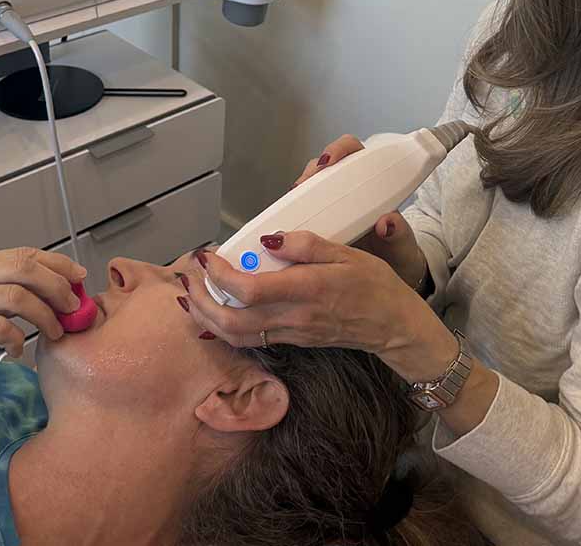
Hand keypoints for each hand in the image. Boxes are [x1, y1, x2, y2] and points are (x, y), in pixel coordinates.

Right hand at [0, 248, 86, 387]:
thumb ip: (2, 288)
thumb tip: (52, 290)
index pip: (25, 253)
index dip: (58, 263)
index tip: (79, 277)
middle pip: (24, 268)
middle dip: (57, 286)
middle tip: (73, 307)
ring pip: (16, 297)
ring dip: (44, 315)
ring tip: (54, 332)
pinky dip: (17, 339)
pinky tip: (19, 350)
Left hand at [185, 232, 454, 382]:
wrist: (393, 327)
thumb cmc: (373, 284)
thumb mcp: (346, 252)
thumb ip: (307, 244)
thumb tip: (268, 238)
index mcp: (305, 291)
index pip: (248, 290)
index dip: (219, 274)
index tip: (207, 254)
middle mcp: (292, 318)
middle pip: (230, 321)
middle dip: (200, 300)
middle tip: (188, 275)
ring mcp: (290, 335)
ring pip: (234, 336)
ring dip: (205, 317)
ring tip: (191, 293)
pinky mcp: (291, 342)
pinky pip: (247, 340)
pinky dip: (222, 327)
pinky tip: (214, 310)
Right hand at [293, 134, 427, 286]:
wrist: (390, 273)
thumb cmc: (396, 250)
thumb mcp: (401, 242)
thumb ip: (397, 232)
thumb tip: (387, 223)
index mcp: (370, 183)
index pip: (353, 152)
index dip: (338, 150)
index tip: (328, 160)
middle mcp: (347, 190)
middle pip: (323, 167)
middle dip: (310, 172)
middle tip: (303, 187)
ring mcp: (330, 205)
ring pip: (309, 188)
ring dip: (299, 194)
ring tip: (292, 207)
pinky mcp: (318, 223)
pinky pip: (302, 212)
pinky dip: (293, 215)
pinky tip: (290, 225)